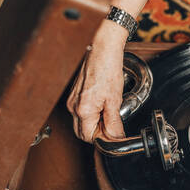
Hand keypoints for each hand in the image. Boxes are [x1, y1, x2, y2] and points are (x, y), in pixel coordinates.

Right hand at [67, 21, 127, 142]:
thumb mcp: (115, 100)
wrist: (102, 50)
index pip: (89, 137)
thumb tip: (116, 137)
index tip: (115, 137)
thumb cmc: (107, 69)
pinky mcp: (75, 95)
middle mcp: (74, 106)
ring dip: (96, 124)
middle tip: (114, 128)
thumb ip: (114, 122)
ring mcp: (73, 100)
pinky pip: (81, 112)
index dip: (103, 140)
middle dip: (99, 134)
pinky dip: (93, 115)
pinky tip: (104, 107)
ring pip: (82, 123)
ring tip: (111, 115)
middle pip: (83, 132)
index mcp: (83, 110)